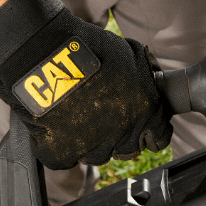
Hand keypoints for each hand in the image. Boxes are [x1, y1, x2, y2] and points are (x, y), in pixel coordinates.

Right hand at [0, 0, 171, 169]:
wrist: (46, 53)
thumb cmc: (89, 48)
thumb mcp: (133, 55)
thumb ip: (147, 77)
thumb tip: (153, 83)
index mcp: (145, 114)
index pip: (159, 138)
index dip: (149, 130)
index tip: (140, 122)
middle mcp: (122, 136)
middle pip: (128, 149)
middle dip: (120, 134)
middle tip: (103, 112)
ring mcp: (91, 149)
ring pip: (97, 154)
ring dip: (91, 140)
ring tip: (77, 113)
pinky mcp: (61, 154)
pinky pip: (66, 157)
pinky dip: (61, 145)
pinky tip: (57, 122)